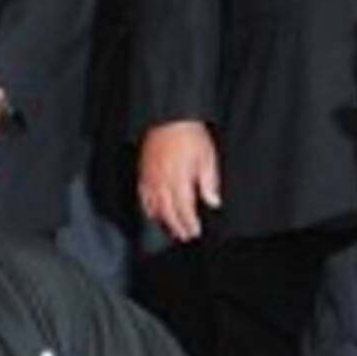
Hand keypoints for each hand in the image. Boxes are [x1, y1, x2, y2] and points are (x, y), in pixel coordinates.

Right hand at [138, 120, 221, 241]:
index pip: (184, 210)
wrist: (168, 119)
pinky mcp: (143, 177)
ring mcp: (150, 182)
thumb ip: (209, 182)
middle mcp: (163, 185)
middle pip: (169, 214)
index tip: (195, 231)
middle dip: (178, 228)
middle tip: (185, 236)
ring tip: (172, 230)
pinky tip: (155, 215)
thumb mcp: (207, 156)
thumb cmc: (189, 135)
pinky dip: (149, 211)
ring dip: (164, 223)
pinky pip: (144, 200)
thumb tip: (213, 202)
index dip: (190, 224)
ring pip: (155, 210)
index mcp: (179, 181)